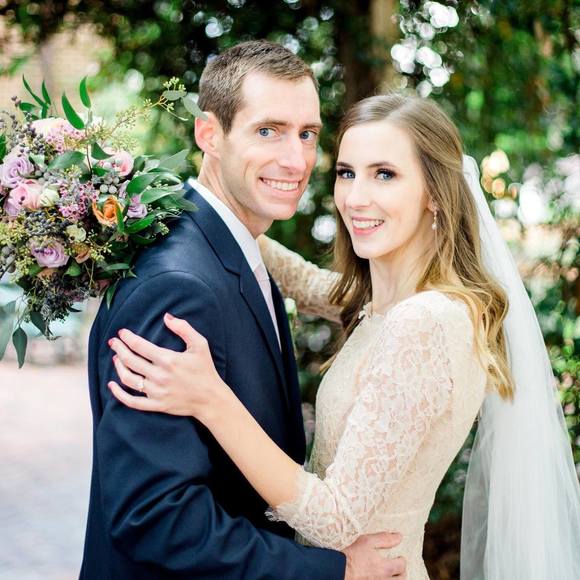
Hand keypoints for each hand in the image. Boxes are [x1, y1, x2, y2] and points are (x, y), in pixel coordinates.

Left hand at [108, 313, 226, 419]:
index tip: (121, 332)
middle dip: (118, 348)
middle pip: (130, 360)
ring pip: (128, 379)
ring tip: (115, 358)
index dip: (127, 337)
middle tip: (113, 341)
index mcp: (168, 359)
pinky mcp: (156, 405)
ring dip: (118, 366)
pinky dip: (118, 394)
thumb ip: (184, 328)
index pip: (139, 346)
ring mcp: (156, 392)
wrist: (211, 398)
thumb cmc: (205, 369)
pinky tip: (111, 385)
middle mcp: (159, 376)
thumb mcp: (200, 345)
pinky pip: (132, 401)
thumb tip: (166, 317)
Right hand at [342, 533, 405, 579]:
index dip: (402, 559)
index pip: (402, 565)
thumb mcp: (367, 541)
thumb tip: (399, 537)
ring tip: (392, 575)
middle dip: (401, 572)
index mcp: (385, 568)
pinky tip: (381, 577)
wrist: (340, 570)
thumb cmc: (352, 556)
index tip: (399, 557)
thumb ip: (385, 539)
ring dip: (396, 579)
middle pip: (402, 579)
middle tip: (398, 567)